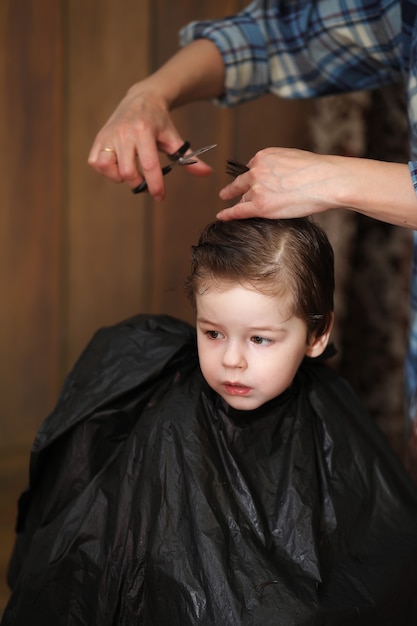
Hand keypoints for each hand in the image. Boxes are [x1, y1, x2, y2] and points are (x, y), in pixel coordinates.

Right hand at [88, 82, 211, 200]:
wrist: (142, 98)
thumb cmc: (159, 122)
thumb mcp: (174, 138)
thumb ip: (189, 158)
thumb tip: (207, 173)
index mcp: (144, 131)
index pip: (149, 166)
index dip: (155, 186)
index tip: (160, 197)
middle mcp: (124, 132)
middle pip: (128, 173)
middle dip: (139, 184)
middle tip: (146, 182)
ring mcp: (109, 135)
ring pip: (109, 168)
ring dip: (120, 177)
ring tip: (131, 172)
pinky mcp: (99, 138)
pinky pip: (96, 163)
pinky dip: (107, 171)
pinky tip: (118, 166)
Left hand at [217, 148, 339, 219]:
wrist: (327, 180)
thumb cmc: (317, 171)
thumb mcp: (292, 157)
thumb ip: (277, 165)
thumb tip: (275, 176)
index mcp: (264, 156)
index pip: (252, 168)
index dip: (252, 178)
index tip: (249, 183)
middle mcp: (256, 170)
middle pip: (242, 183)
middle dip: (234, 189)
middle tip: (225, 193)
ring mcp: (257, 189)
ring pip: (244, 199)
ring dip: (243, 204)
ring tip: (237, 211)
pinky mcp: (260, 206)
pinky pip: (238, 211)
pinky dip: (228, 214)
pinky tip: (222, 216)